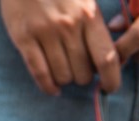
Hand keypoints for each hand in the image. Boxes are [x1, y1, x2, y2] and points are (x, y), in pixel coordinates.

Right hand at [0, 0, 122, 95]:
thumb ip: (99, 22)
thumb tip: (114, 54)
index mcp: (89, 15)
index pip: (107, 59)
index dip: (112, 80)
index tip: (110, 87)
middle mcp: (68, 26)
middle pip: (84, 73)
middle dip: (84, 77)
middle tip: (80, 69)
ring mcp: (44, 33)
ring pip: (62, 76)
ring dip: (66, 80)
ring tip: (65, 71)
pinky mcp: (23, 38)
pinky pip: (39, 73)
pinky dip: (47, 86)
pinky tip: (53, 88)